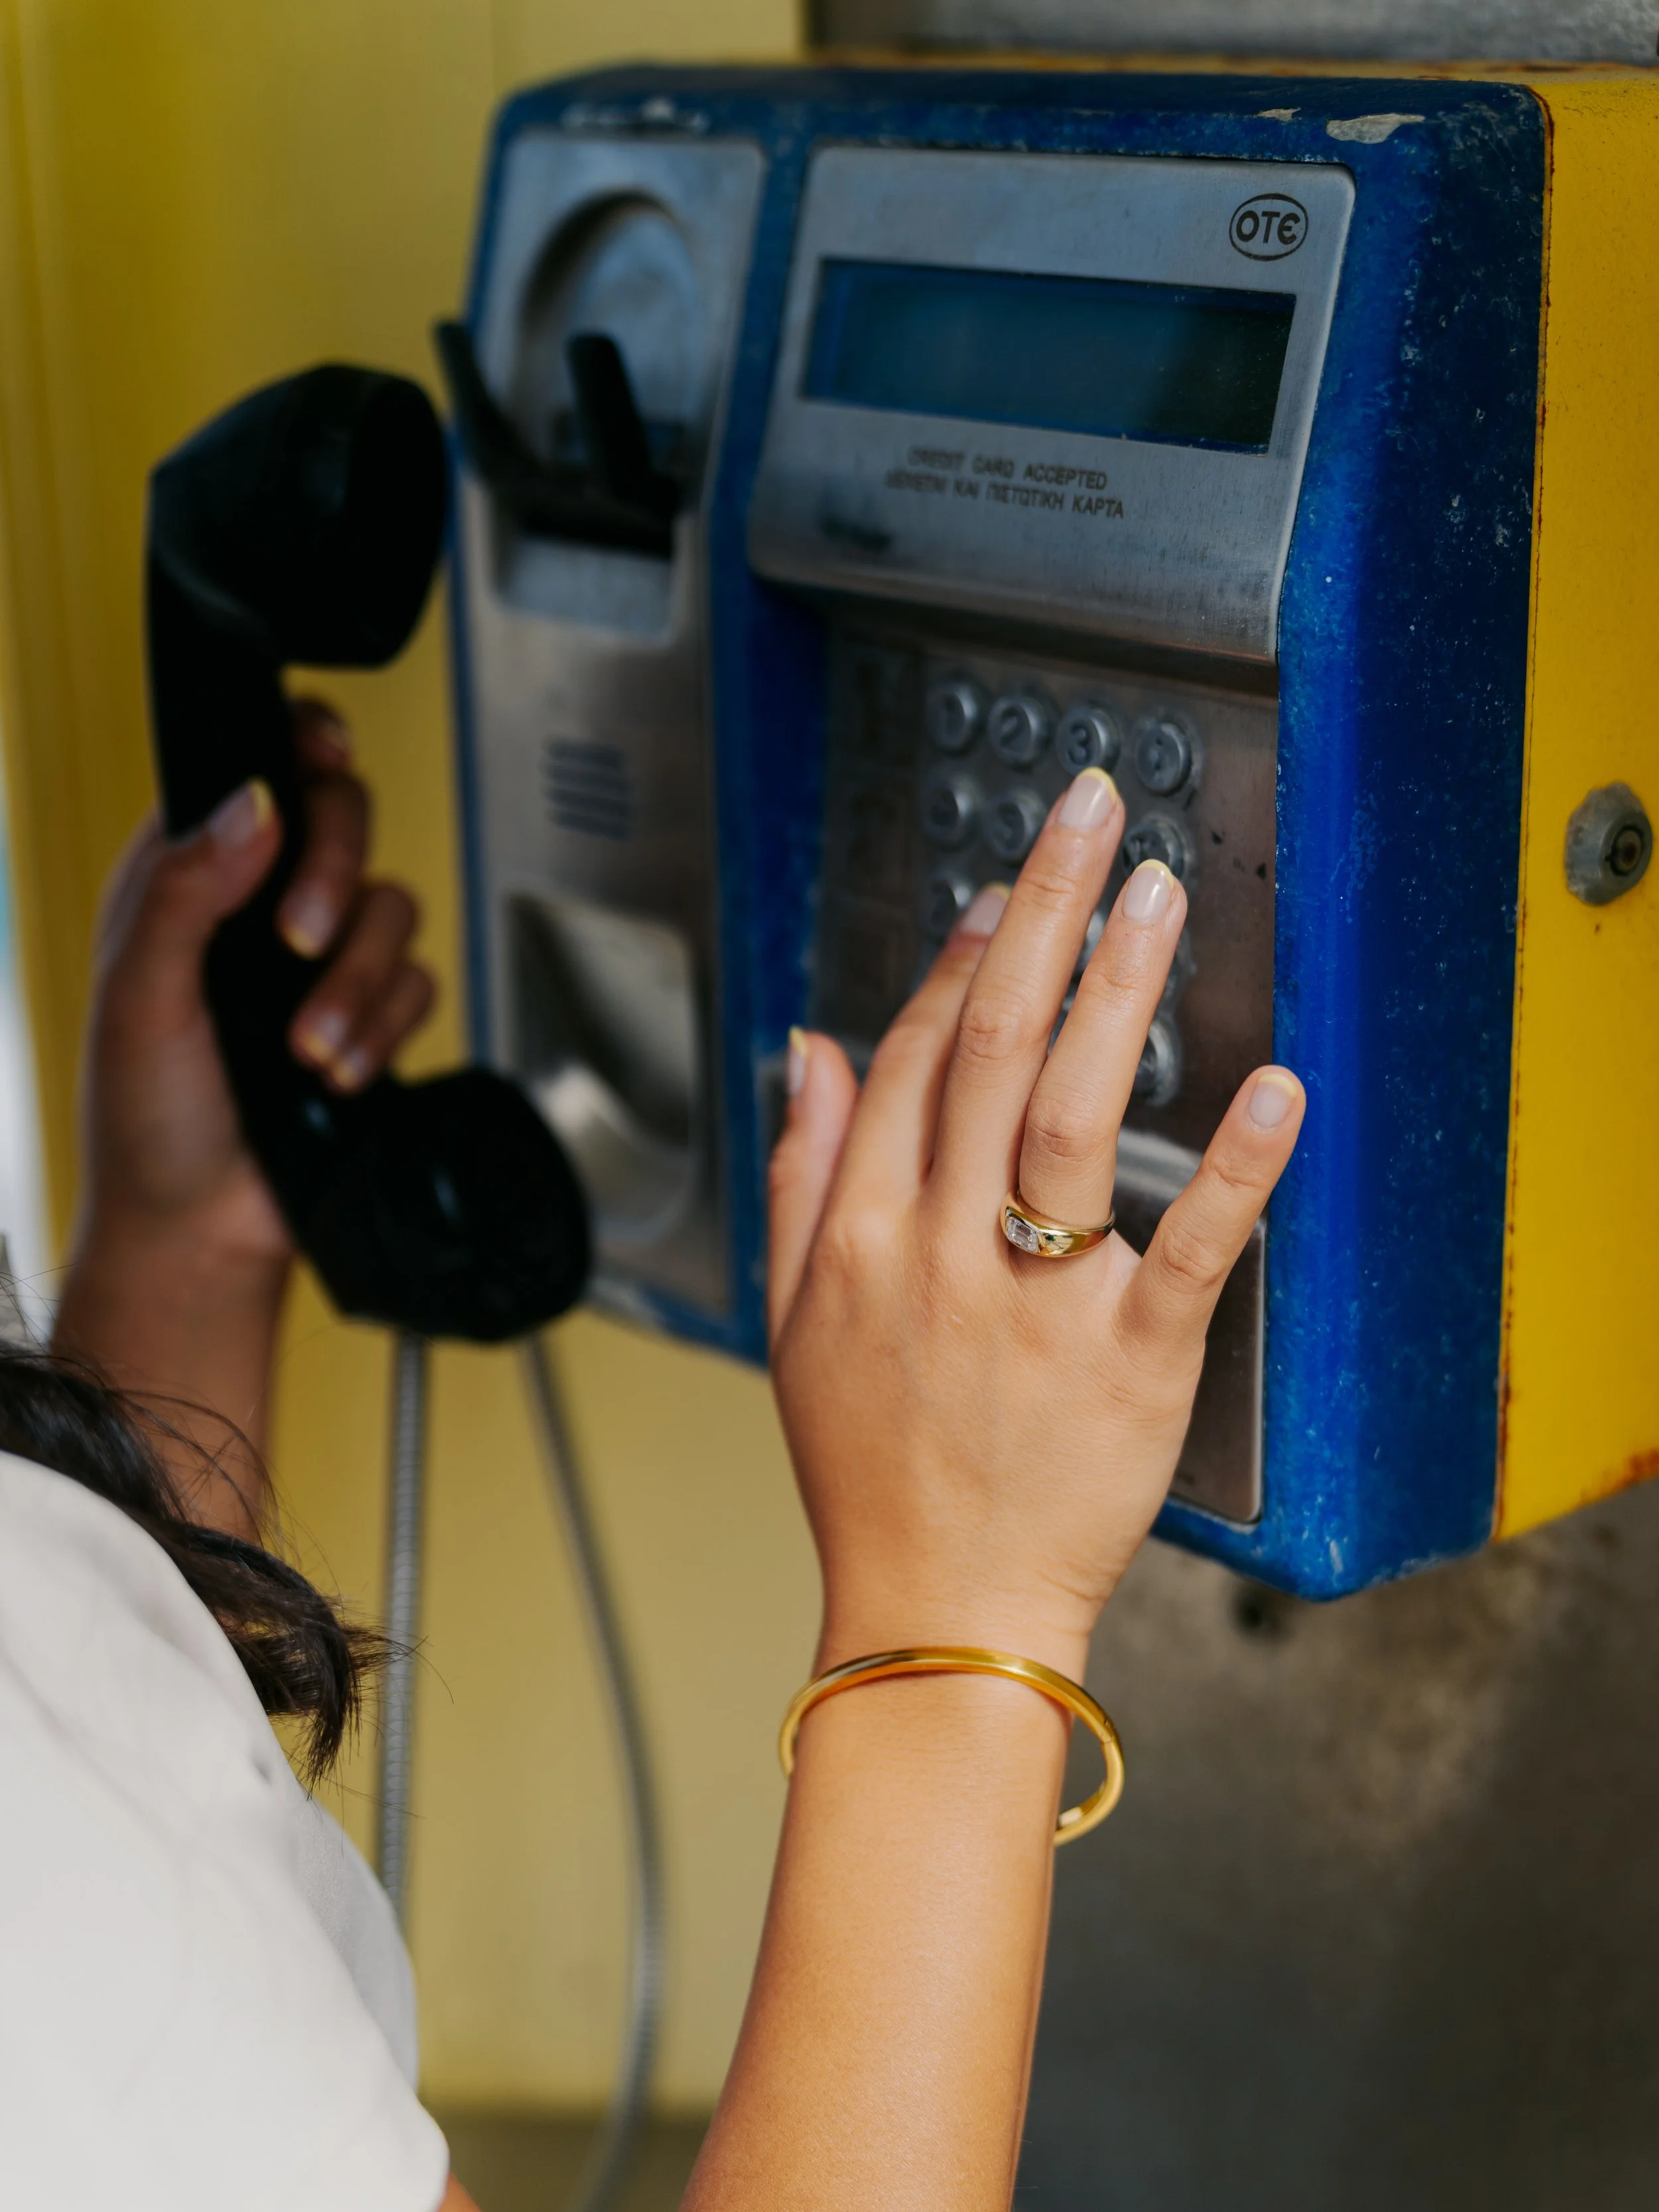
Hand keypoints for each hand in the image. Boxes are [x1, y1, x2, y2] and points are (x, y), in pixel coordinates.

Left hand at [75, 700, 435, 1270]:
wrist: (202, 1227)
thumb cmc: (145, 1119)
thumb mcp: (138, 995)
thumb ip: (185, 889)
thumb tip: (253, 803)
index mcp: (188, 874)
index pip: (255, 766)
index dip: (299, 741)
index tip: (321, 750)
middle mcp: (260, 902)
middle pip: (344, 815)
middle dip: (333, 874)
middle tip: (298, 940)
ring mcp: (322, 958)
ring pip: (392, 905)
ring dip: (355, 982)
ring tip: (308, 1049)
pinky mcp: (372, 1013)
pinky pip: (419, 985)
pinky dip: (381, 1031)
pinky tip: (336, 1074)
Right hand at [768, 765, 1304, 1679]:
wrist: (937, 1611)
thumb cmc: (872, 1473)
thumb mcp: (790, 1322)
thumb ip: (798, 1175)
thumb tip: (808, 1049)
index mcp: (860, 1235)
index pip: (914, 1058)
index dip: (962, 958)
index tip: (1005, 892)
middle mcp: (940, 1251)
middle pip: (991, 1046)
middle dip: (1042, 915)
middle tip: (1089, 819)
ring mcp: (1037, 1304)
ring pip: (1074, 1114)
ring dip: (1118, 992)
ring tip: (1158, 898)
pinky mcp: (1131, 1363)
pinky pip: (1188, 1246)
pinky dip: (1232, 1165)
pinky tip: (1270, 1085)